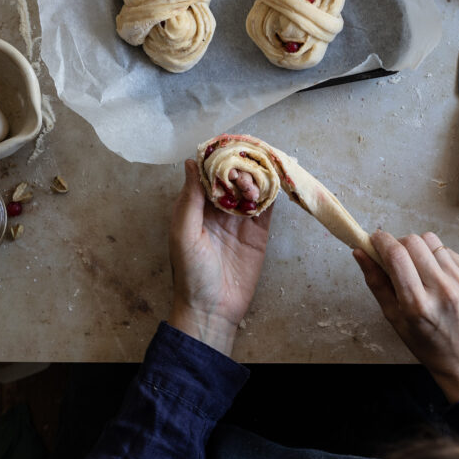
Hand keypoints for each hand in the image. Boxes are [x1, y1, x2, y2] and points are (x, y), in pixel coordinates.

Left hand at [168, 159, 272, 353]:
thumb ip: (190, 199)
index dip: (219, 160)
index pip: (209, 173)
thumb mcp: (184, 234)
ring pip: (252, 187)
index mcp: (196, 206)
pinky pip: (267, 207)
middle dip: (240, 168)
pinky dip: (272, 193)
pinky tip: (274, 185)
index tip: (228, 149)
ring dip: (255, 180)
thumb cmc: (191, 274)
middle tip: (242, 176)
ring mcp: (240, 219)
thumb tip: (192, 162)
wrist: (212, 309)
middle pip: (233, 176)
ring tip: (253, 186)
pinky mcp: (259, 232)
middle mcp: (219, 209)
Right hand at [353, 231, 458, 403]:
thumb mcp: (394, 319)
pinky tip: (437, 276)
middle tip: (395, 258)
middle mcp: (443, 290)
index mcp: (418, 305)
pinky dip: (437, 257)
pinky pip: (449, 251)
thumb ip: (376, 282)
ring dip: (418, 249)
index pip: (396, 256)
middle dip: (399, 244)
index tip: (374, 239)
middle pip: (413, 242)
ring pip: (431, 241)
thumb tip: (360, 252)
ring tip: (418, 268)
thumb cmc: (427, 344)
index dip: (381, 241)